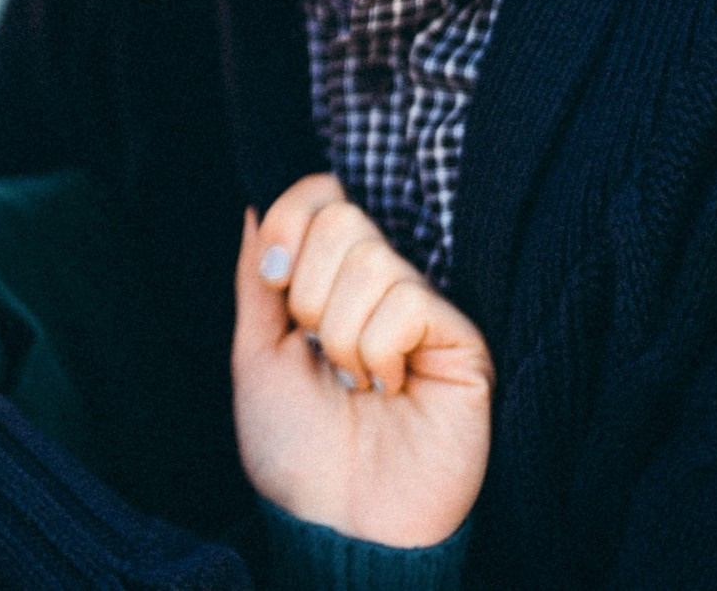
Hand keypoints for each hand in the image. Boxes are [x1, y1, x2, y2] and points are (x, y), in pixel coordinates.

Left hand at [232, 175, 492, 547]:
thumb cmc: (296, 448)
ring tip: (356, 383)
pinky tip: (391, 390)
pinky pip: (408, 302)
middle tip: (319, 351)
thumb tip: (256, 206)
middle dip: (309, 291)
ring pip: (374, 260)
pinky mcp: (461, 341)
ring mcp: (423, 312)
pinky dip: (379, 352)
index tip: (274, 281)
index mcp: (330, 282)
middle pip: (344, 218)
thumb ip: (258, 278)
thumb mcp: (255, 354)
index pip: (322, 196)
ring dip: (341, 334)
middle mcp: (380, 288)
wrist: (337, 520)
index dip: (291, 219)